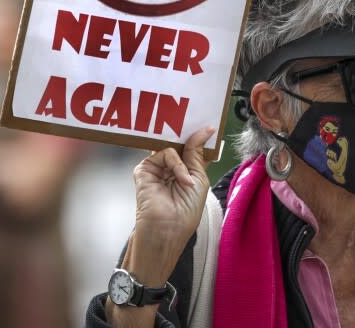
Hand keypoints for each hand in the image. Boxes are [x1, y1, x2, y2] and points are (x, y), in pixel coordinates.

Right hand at [127, 126, 215, 285]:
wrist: (168, 230)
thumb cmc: (186, 212)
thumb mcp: (199, 178)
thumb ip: (197, 153)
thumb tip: (205, 130)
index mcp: (185, 171)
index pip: (192, 148)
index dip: (200, 137)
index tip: (210, 125)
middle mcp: (171, 168)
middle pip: (180, 143)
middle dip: (190, 137)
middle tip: (198, 130)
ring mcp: (157, 168)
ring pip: (172, 147)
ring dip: (184, 161)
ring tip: (186, 180)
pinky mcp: (144, 170)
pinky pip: (163, 154)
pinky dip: (175, 164)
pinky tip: (180, 180)